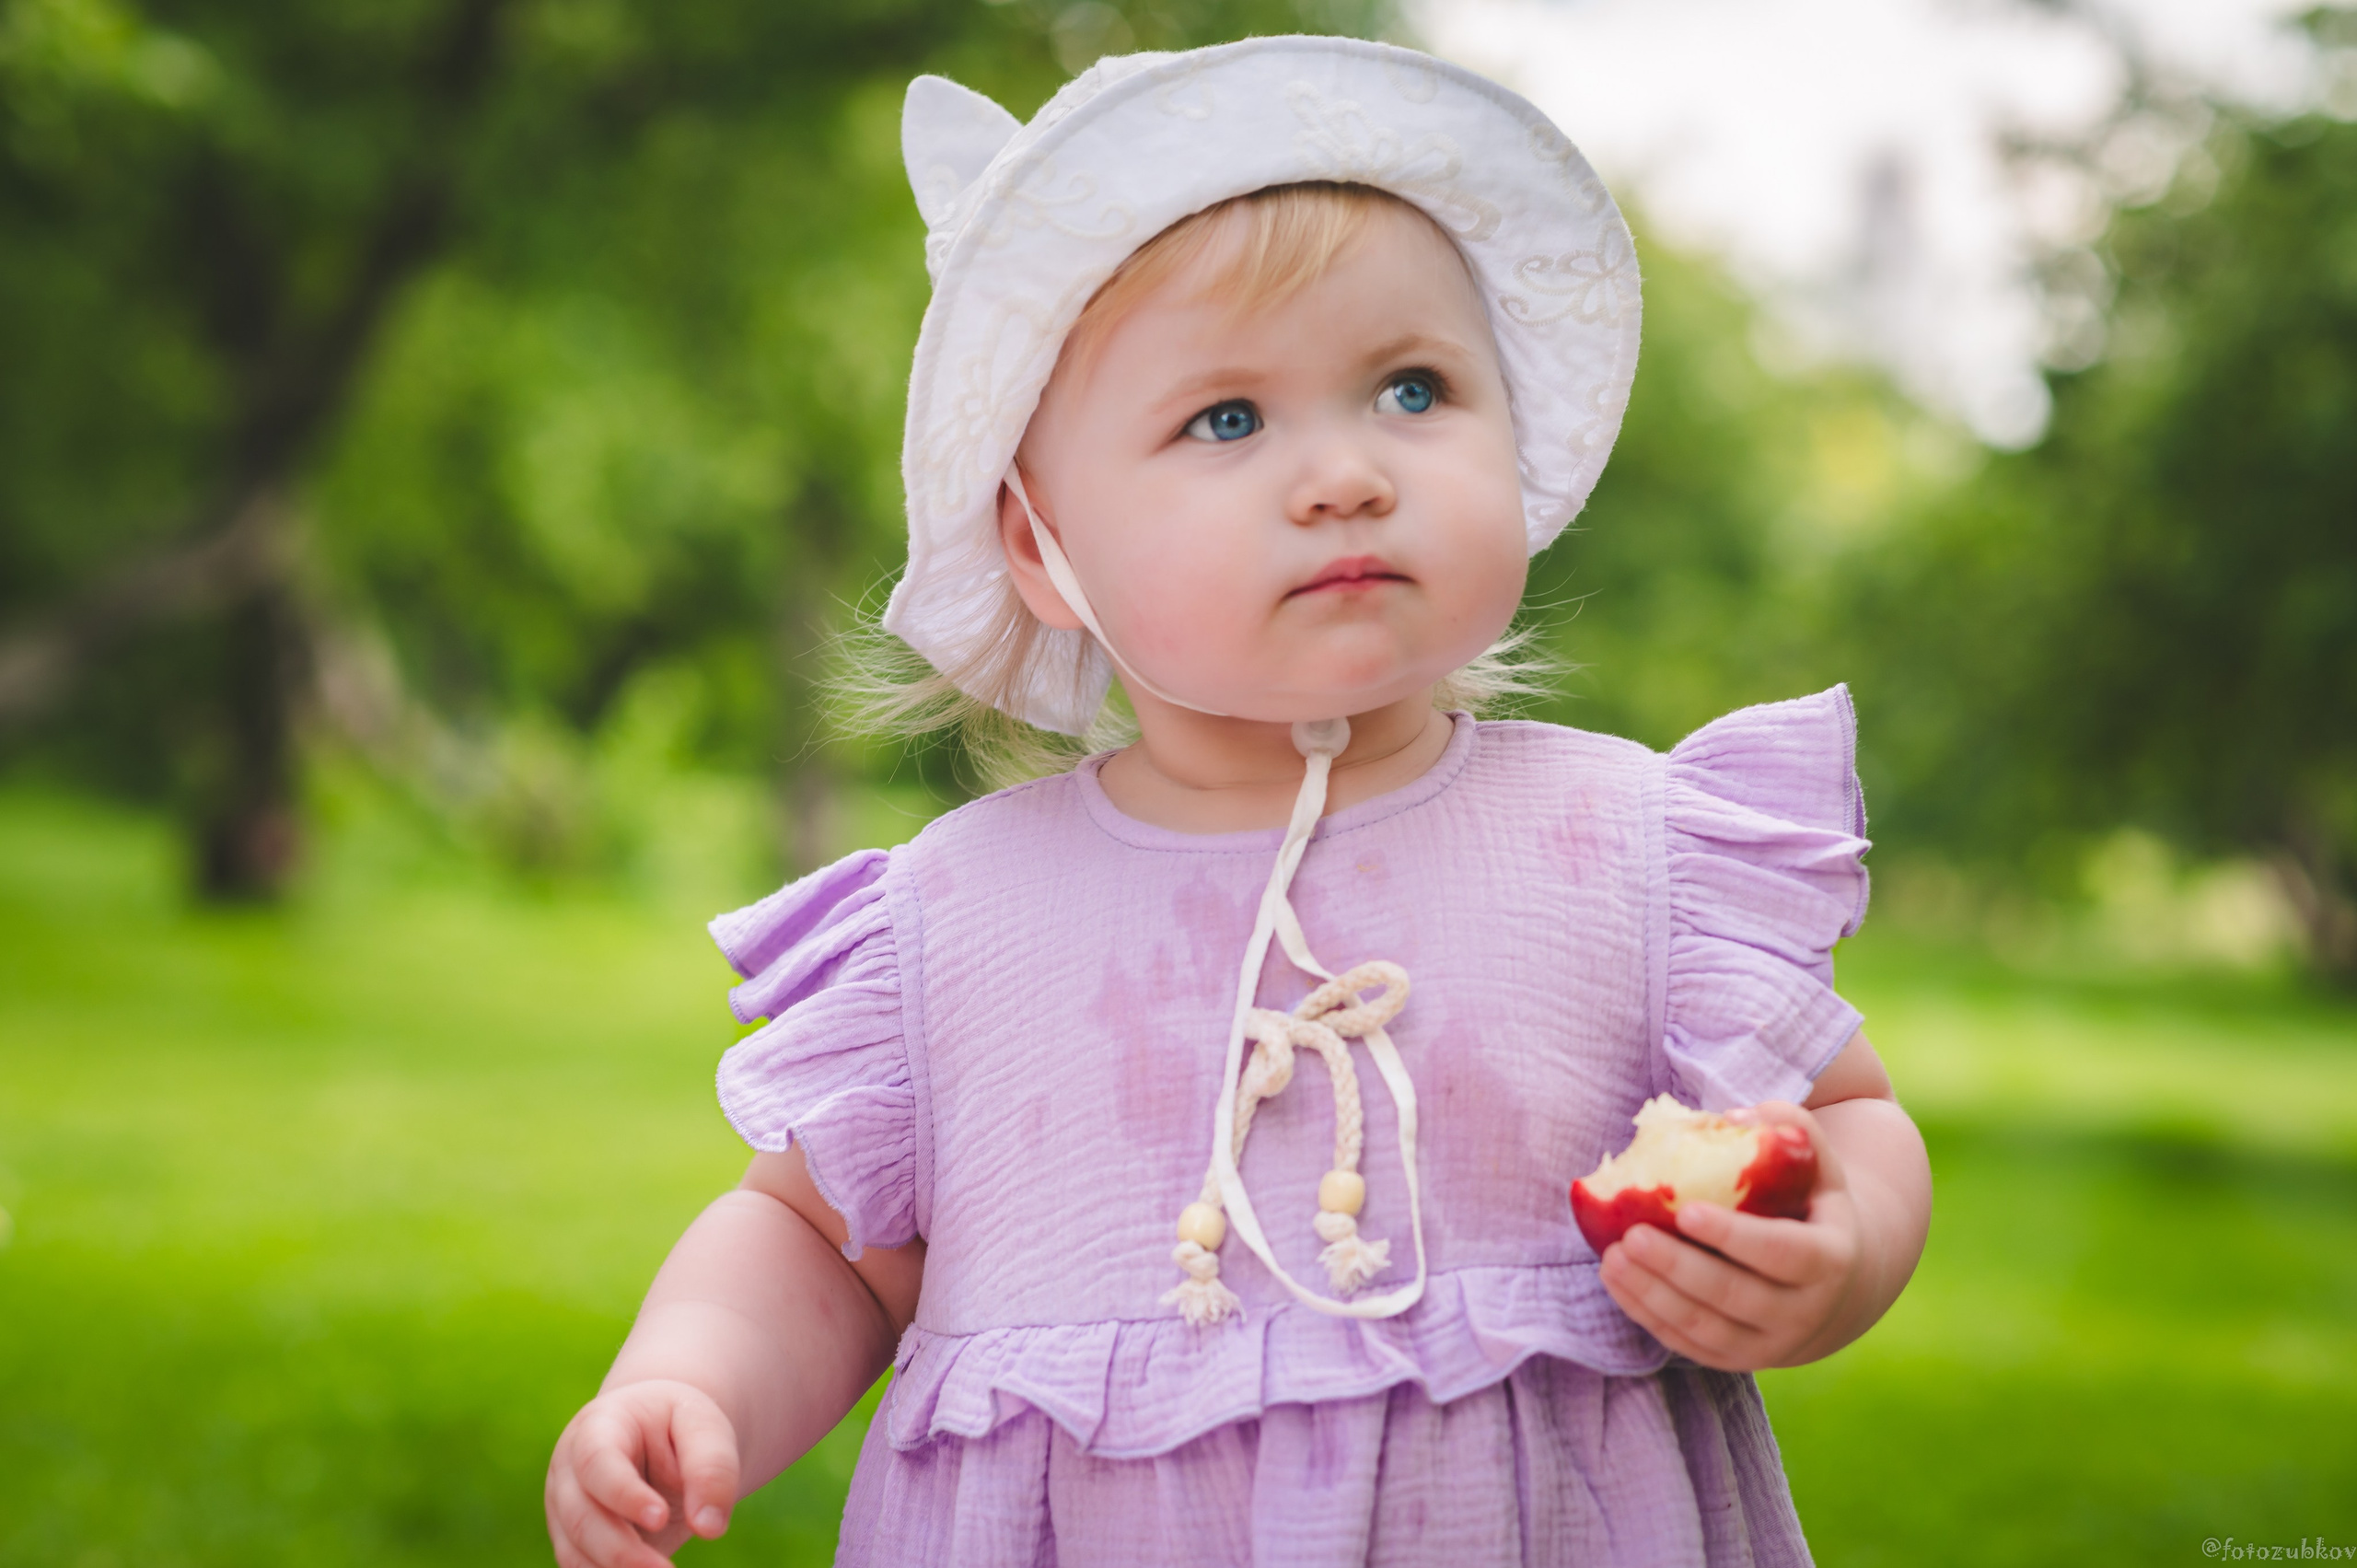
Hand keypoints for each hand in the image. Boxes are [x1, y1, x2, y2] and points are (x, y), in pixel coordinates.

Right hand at [546, 1379, 739, 1567]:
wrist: (659, 1439)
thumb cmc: (680, 1428)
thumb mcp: (703, 1427)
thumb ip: (713, 1468)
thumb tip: (710, 1527)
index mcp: (598, 1426)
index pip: (597, 1462)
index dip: (624, 1494)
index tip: (660, 1519)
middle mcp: (570, 1470)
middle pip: (580, 1516)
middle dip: (621, 1551)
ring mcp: (564, 1508)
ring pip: (574, 1551)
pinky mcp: (573, 1540)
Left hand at [1596, 1100, 1862, 1370]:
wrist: (1839, 1286)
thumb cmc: (1814, 1207)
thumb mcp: (1821, 1166)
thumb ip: (1788, 1128)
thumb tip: (1732, 1117)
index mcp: (1830, 1261)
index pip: (1782, 1253)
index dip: (1734, 1236)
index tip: (1685, 1211)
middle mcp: (1805, 1313)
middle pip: (1735, 1296)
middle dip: (1679, 1267)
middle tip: (1632, 1235)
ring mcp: (1771, 1345)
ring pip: (1706, 1328)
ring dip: (1654, 1295)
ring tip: (1612, 1257)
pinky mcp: (1738, 1360)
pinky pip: (1688, 1344)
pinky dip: (1648, 1315)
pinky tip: (1616, 1280)